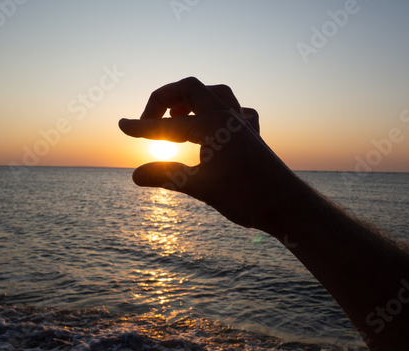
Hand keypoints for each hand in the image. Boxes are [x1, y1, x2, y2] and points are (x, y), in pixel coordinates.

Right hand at [119, 77, 298, 235]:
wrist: (288, 205)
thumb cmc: (248, 197)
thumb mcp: (201, 188)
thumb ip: (166, 177)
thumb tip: (134, 175)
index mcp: (213, 125)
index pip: (168, 124)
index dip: (141, 127)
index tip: (120, 126)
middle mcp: (228, 116)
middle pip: (190, 87)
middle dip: (164, 98)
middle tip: (149, 120)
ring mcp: (242, 124)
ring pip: (215, 94)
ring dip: (191, 99)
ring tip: (176, 117)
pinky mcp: (252, 135)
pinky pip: (235, 111)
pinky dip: (217, 113)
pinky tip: (212, 129)